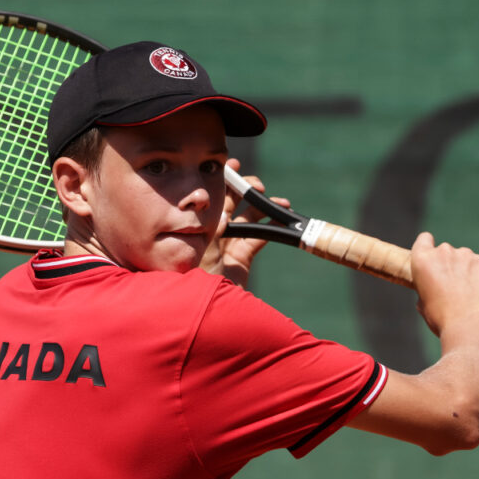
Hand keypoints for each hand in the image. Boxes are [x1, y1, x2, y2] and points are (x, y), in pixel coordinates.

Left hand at [200, 160, 289, 287]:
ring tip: (281, 202)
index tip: (233, 164)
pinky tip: (281, 216)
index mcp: (199, 227)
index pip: (211, 197)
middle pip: (231, 203)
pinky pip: (259, 238)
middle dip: (246, 189)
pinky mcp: (242, 259)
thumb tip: (225, 213)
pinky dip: (271, 227)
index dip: (223, 180)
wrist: (210, 314)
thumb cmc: (198, 283)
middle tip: (258, 184)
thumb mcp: (203, 255)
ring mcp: (228, 246)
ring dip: (264, 207)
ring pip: (248, 219)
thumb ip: (214, 234)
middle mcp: (212, 233)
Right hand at [410, 232, 478, 337]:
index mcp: (422, 260)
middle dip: (449, 264)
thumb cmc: (441, 318)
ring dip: (465, 269)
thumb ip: (426, 285)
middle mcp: (443, 252)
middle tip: (452, 286)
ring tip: (468, 293)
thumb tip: (434, 285)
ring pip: (465, 258)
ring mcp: (465, 255)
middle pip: (446, 251)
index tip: (433, 258)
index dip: (428, 246)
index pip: (424, 239)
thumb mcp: (423, 302)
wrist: (467, 325)